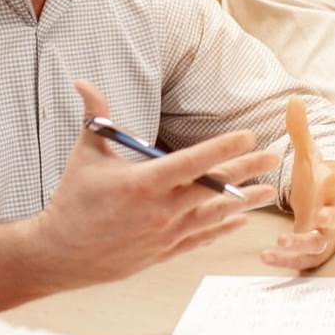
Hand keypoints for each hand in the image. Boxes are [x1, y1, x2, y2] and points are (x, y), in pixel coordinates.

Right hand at [35, 81, 278, 286]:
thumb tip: (82, 81)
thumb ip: (94, 115)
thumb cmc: (72, 201)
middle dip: (246, 170)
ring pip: (213, 216)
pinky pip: (200, 239)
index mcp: (143, 183)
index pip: (193, 162)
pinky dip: (221, 228)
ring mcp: (164, 234)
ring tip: (267, 192)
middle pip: (212, 187)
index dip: (224, 147)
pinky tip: (239, 221)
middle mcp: (160, 210)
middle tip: (273, 158)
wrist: (61, 253)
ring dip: (243, 202)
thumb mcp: (85, 154)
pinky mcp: (163, 252)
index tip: (248, 135)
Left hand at [260, 97, 334, 269]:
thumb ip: (300, 131)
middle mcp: (331, 214)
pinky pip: (301, 260)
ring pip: (318, 243)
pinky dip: (285, 260)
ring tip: (282, 241)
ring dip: (302, 244)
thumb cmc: (318, 183)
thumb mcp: (308, 156)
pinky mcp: (311, 252)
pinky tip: (266, 257)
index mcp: (332, 188)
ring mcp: (323, 236)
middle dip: (332, 218)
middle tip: (324, 218)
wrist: (327, 211)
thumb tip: (294, 99)